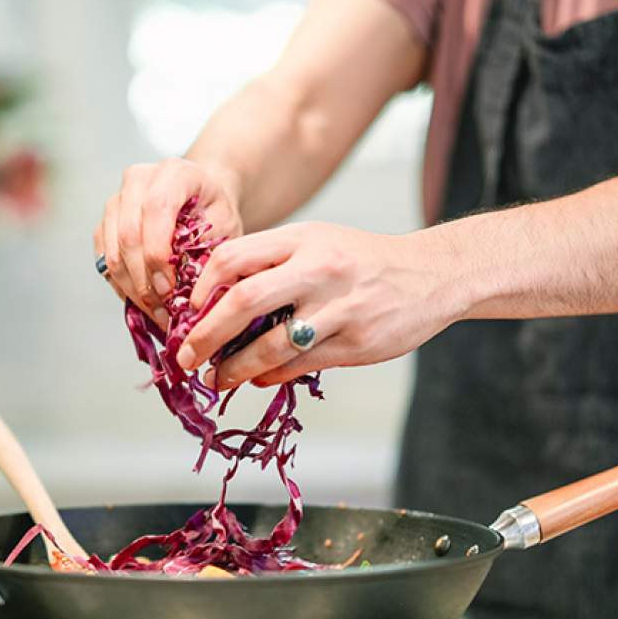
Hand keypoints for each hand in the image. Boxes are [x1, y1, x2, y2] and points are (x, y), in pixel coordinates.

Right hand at [93, 158, 242, 324]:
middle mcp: (138, 179)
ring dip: (132, 288)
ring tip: (155, 313)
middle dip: (143, 279)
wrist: (201, 199)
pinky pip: (104, 259)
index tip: (169, 289)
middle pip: (128, 233)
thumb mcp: (227, 228)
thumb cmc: (215, 213)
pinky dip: (122, 285)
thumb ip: (210, 252)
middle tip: (162, 310)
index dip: (158, 253)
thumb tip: (191, 295)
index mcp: (175, 172)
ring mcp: (117, 200)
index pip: (156, 208)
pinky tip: (142, 302)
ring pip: (112, 250)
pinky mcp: (105, 222)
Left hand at [174, 222, 466, 389]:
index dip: (201, 288)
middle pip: (243, 302)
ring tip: (217, 378)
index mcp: (302, 238)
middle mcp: (319, 269)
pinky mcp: (355, 342)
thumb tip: (215, 302)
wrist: (432, 275)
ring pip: (270, 345)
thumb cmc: (362, 261)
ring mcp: (339, 308)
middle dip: (205, 335)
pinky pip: (300, 365)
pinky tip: (257, 379)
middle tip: (185, 356)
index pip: (233, 258)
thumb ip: (271, 263)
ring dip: (235, 368)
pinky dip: (271, 376)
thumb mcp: (317, 242)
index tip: (187, 313)